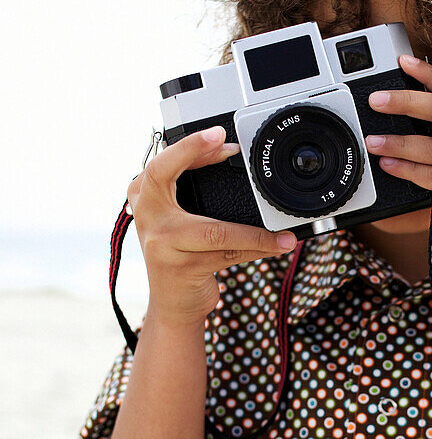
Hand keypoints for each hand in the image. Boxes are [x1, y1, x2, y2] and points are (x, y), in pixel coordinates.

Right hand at [126, 126, 297, 326]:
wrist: (173, 305)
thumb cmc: (180, 257)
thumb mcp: (177, 220)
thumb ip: (189, 190)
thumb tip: (230, 155)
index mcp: (143, 199)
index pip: (160, 163)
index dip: (189, 146)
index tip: (219, 133)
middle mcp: (146, 218)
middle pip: (163, 175)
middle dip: (194, 152)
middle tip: (228, 144)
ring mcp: (161, 244)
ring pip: (215, 229)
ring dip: (255, 231)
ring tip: (281, 231)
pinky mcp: (182, 268)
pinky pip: (227, 254)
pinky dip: (256, 248)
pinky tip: (276, 245)